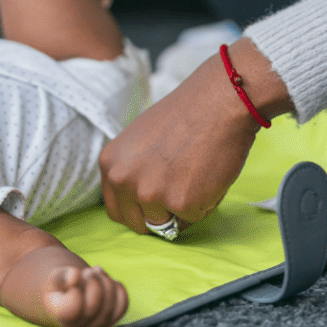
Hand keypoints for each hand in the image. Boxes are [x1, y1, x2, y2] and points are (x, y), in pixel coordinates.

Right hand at [42, 264, 128, 326]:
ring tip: (93, 273)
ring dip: (104, 279)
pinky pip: (123, 302)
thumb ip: (62, 277)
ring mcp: (99, 324)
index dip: (77, 285)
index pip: (74, 306)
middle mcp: (82, 326)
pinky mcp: (112, 319)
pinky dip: (117, 286)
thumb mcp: (56, 278)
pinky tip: (105, 280)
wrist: (68, 297)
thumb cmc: (60, 287)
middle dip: (93, 279)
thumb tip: (74, 275)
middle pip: (95, 301)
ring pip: (111, 299)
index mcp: (64, 317)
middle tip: (86, 272)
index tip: (75, 274)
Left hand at [100, 40, 291, 232]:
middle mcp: (122, 180)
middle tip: (178, 189)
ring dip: (181, 210)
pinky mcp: (180, 203)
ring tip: (194, 174)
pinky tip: (207, 174)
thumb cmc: (185, 115)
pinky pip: (193, 219)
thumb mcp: (140, 140)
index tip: (154, 201)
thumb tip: (140, 199)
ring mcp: (150, 194)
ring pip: (166, 225)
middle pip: (137, 224)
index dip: (138, 209)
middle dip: (158, 216)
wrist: (217, 101)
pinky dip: (204, 203)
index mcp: (110, 163)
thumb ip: (133, 169)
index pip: (115, 209)